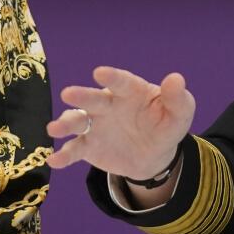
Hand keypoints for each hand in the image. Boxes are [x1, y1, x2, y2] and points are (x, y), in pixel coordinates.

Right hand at [48, 65, 194, 177]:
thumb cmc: (165, 125)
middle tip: (68, 94)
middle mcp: (107, 104)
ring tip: (55, 129)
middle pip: (93, 99)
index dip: (111, 78)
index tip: (99, 73)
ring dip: (65, 124)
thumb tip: (176, 79)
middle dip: (81, 97)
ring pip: (77, 121)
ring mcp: (95, 125)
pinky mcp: (89, 146)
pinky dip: (63, 155)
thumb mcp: (179, 113)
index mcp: (129, 91)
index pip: (121, 82)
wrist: (154, 155)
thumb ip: (177, 98)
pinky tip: (54, 160)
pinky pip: (74, 150)